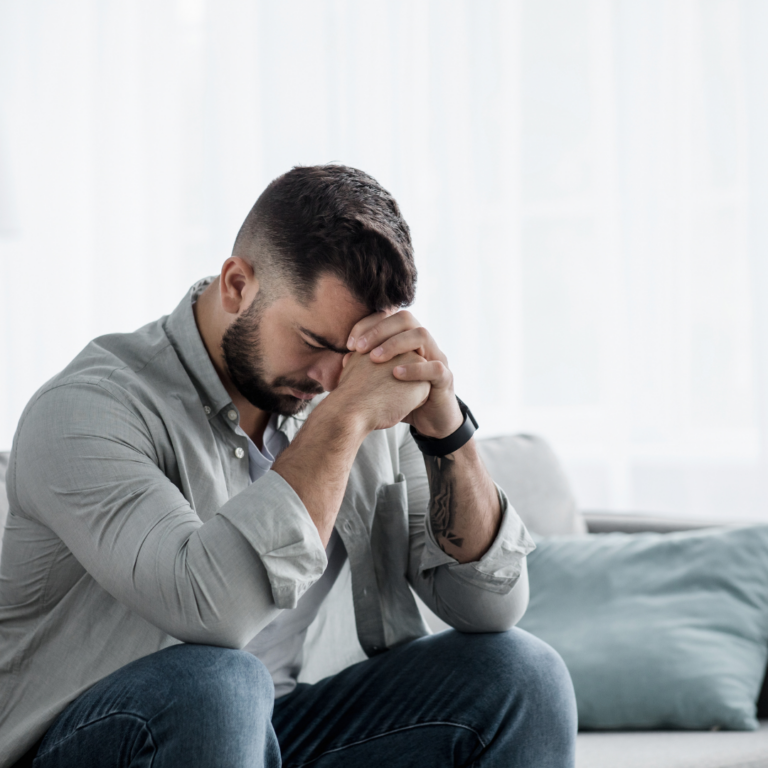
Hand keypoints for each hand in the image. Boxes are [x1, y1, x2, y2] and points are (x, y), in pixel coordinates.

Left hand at [346, 311, 463, 438]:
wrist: (430, 420)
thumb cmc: (403, 397)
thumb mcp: (383, 381)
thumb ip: (367, 368)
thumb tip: (345, 358)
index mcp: (407, 340)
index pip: (389, 317)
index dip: (368, 325)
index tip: (350, 343)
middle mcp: (424, 344)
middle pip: (406, 319)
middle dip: (380, 330)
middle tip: (360, 347)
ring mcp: (437, 358)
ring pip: (422, 335)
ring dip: (395, 344)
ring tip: (375, 358)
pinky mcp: (446, 379)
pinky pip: (434, 367)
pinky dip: (414, 369)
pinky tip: (396, 374)